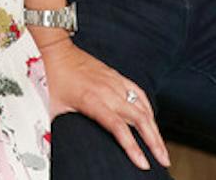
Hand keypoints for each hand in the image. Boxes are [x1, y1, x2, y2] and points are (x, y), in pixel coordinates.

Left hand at [42, 36, 170, 171]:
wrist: (56, 51)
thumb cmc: (52, 78)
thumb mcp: (52, 108)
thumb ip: (57, 129)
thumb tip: (52, 147)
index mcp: (92, 100)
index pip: (118, 128)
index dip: (133, 147)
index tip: (143, 164)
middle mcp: (108, 91)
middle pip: (139, 119)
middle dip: (154, 142)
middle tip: (163, 160)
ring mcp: (114, 82)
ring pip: (143, 106)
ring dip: (155, 128)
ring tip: (161, 147)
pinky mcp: (116, 76)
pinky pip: (138, 92)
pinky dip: (148, 108)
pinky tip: (152, 119)